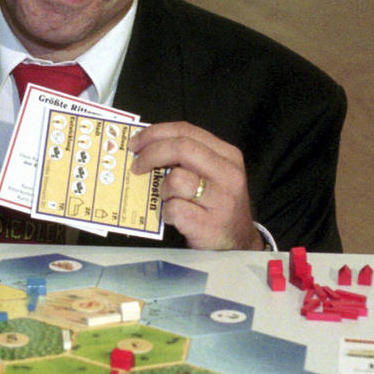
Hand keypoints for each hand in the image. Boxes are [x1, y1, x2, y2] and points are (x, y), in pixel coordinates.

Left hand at [129, 121, 262, 249]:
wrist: (238, 242)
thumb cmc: (215, 205)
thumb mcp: (210, 173)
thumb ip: (185, 158)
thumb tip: (145, 146)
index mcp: (226, 155)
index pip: (186, 130)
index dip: (155, 133)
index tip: (136, 142)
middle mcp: (228, 174)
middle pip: (181, 148)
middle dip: (150, 154)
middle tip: (136, 166)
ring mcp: (221, 200)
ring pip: (176, 179)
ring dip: (162, 189)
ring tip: (167, 198)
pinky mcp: (209, 224)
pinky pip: (173, 208)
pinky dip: (166, 213)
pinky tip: (174, 217)